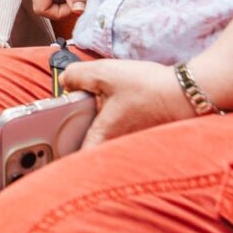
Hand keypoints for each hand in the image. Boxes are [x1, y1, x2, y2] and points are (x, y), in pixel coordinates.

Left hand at [57, 58, 195, 148]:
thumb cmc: (148, 87)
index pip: (71, 159)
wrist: (186, 93)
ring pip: (102, 142)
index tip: (45, 145)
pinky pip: (117, 136)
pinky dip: (111, 123)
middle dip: (71, 135)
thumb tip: (65, 82)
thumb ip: (76, 76)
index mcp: (102, 138)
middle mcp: (114, 148)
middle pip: (84, 150)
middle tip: (63, 118)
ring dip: (93, 127)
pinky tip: (116, 106)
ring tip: (92, 107)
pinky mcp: (139, 139)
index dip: (55, 154)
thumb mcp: (104, 73)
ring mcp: (128, 146)